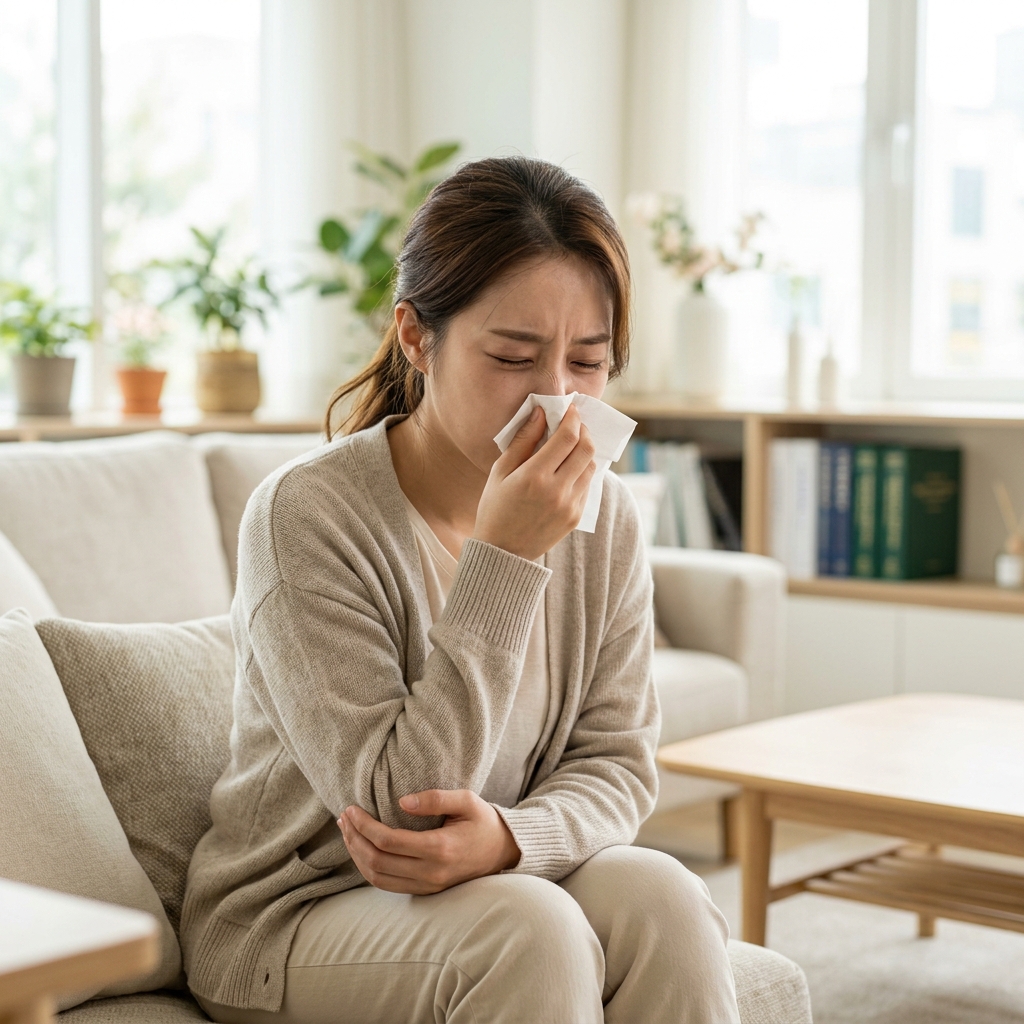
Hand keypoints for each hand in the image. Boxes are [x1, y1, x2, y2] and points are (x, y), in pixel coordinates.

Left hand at [337, 789, 521, 894]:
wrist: (504, 852)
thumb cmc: (484, 821)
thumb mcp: (467, 800)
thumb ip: (435, 798)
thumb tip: (402, 801)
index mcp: (440, 848)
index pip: (388, 841)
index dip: (364, 826)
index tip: (351, 809)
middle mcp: (431, 872)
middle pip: (377, 861)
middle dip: (354, 839)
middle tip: (344, 818)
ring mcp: (428, 886)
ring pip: (378, 878)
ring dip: (357, 855)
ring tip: (347, 832)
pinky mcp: (426, 890)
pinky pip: (388, 884)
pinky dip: (368, 868)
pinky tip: (362, 849)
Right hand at [473, 404, 596, 559]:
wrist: (502, 552)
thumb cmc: (495, 508)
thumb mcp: (500, 471)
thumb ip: (523, 441)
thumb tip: (540, 413)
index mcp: (534, 477)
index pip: (567, 437)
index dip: (572, 418)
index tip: (570, 410)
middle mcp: (557, 491)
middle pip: (586, 449)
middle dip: (583, 430)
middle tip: (574, 424)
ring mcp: (570, 506)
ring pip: (591, 467)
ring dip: (585, 451)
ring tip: (572, 445)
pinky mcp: (576, 517)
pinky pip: (587, 486)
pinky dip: (582, 471)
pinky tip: (569, 468)